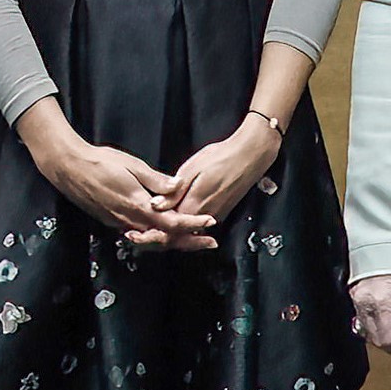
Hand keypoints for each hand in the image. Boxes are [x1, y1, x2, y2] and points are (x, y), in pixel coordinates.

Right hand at [23, 107, 207, 248]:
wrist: (70, 169)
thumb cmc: (101, 162)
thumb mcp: (133, 165)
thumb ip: (156, 180)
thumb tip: (178, 186)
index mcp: (137, 206)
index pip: (171, 223)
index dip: (193, 224)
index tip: (210, 222)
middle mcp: (130, 220)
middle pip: (165, 239)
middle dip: (189, 242)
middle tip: (210, 243)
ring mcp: (120, 223)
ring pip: (152, 239)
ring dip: (174, 241)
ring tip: (194, 240)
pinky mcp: (113, 221)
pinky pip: (140, 234)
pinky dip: (157, 237)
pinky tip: (165, 232)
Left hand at [152, 107, 281, 235]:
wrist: (251, 155)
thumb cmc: (222, 157)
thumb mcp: (192, 168)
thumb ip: (173, 192)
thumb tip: (155, 206)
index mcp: (195, 205)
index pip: (169, 228)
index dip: (153, 230)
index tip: (140, 228)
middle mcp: (206, 216)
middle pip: (179, 234)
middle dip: (161, 234)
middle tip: (143, 229)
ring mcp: (216, 215)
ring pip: (190, 230)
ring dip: (174, 229)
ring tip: (158, 221)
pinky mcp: (222, 211)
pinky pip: (200, 223)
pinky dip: (188, 223)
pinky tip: (179, 213)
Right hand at [353, 274, 390, 361]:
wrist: (381, 235)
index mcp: (379, 300)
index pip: (390, 339)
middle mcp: (364, 303)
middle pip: (378, 340)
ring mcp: (357, 300)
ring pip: (369, 334)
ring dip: (387, 341)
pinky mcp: (356, 296)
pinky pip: (364, 322)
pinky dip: (378, 330)